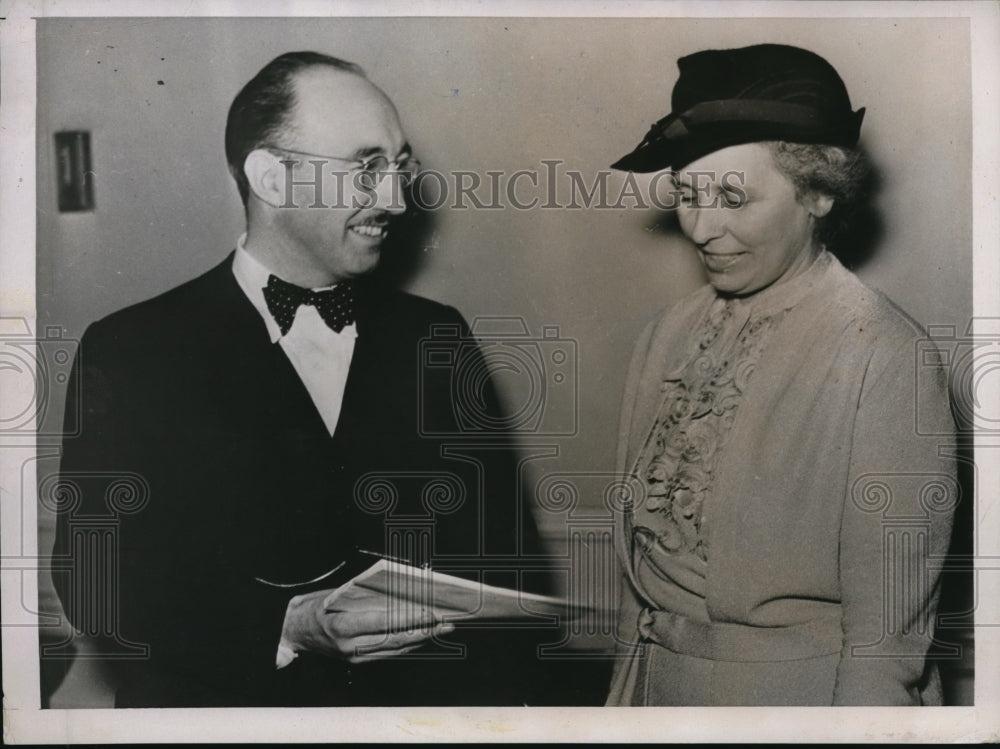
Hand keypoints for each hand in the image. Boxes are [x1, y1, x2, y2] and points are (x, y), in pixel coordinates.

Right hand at [280, 584, 454, 662]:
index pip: (384, 623)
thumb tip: (401, 593)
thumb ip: (366, 597)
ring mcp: (354, 657)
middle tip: (446, 622)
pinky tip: (423, 636)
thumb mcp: (338, 596)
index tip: (431, 612)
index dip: (410, 619)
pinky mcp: (358, 660)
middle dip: (424, 631)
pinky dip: (408, 644)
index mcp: (343, 626)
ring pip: (395, 649)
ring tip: (441, 629)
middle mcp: (349, 647)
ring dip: (421, 639)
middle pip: (395, 640)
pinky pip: (389, 653)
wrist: (295, 631)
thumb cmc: (317, 607)